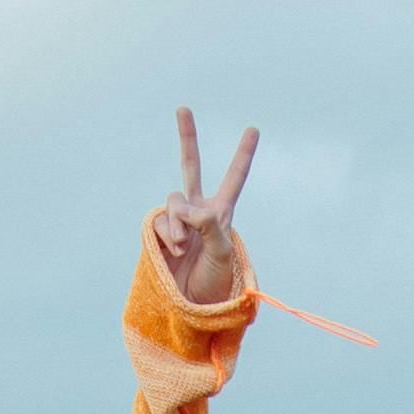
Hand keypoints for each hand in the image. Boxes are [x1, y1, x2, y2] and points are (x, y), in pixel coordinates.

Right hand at [154, 107, 258, 306]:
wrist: (190, 304)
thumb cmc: (215, 283)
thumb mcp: (222, 252)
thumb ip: (208, 224)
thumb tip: (186, 207)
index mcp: (222, 212)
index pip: (234, 178)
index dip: (243, 155)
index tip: (253, 129)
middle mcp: (198, 210)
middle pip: (191, 166)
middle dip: (187, 138)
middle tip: (183, 108)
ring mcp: (177, 218)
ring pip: (174, 200)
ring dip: (180, 225)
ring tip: (186, 247)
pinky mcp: (159, 229)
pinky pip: (161, 219)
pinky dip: (169, 234)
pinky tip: (175, 249)